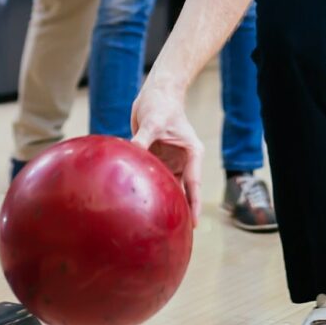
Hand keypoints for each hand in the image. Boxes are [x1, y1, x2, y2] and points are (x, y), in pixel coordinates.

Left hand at [130, 80, 202, 224]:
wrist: (156, 91)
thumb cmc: (161, 104)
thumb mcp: (154, 121)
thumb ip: (143, 139)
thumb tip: (132, 153)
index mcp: (191, 154)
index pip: (193, 184)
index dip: (193, 205)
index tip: (194, 224)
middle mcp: (182, 160)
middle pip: (180, 190)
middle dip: (178, 209)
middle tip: (174, 233)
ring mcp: (168, 160)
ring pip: (165, 185)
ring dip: (160, 200)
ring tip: (154, 224)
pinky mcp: (155, 157)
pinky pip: (150, 176)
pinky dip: (144, 186)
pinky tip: (136, 201)